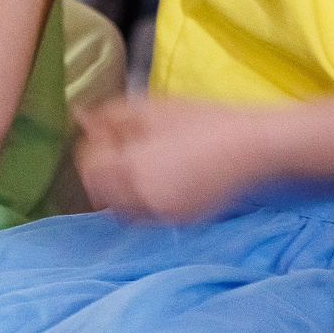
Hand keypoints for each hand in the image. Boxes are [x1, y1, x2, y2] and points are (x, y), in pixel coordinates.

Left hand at [73, 96, 271, 221]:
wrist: (252, 149)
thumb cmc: (204, 122)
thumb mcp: (155, 110)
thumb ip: (113, 116)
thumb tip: (82, 117)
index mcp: (133, 169)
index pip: (90, 168)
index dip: (92, 149)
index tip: (104, 133)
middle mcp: (142, 199)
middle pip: (101, 193)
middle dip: (103, 171)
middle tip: (119, 146)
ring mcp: (162, 215)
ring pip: (122, 209)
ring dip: (120, 188)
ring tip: (140, 162)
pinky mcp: (180, 222)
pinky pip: (147, 214)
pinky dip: (142, 199)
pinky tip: (162, 175)